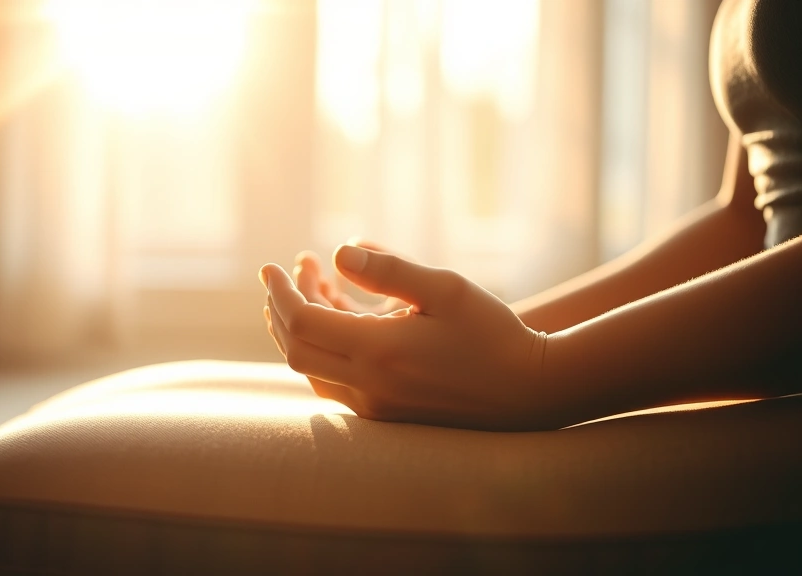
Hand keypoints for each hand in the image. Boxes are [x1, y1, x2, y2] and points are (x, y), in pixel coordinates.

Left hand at [261, 245, 549, 430]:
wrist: (528, 392)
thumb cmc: (492, 334)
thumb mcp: (446, 289)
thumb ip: (389, 269)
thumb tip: (338, 251)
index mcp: (379, 352)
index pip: (303, 322)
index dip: (281, 292)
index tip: (273, 266)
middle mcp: (368, 386)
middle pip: (297, 347)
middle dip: (282, 306)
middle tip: (286, 271)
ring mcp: (374, 406)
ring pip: (312, 368)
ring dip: (298, 328)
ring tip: (308, 287)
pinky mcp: (384, 413)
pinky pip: (333, 381)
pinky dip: (322, 348)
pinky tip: (335, 317)